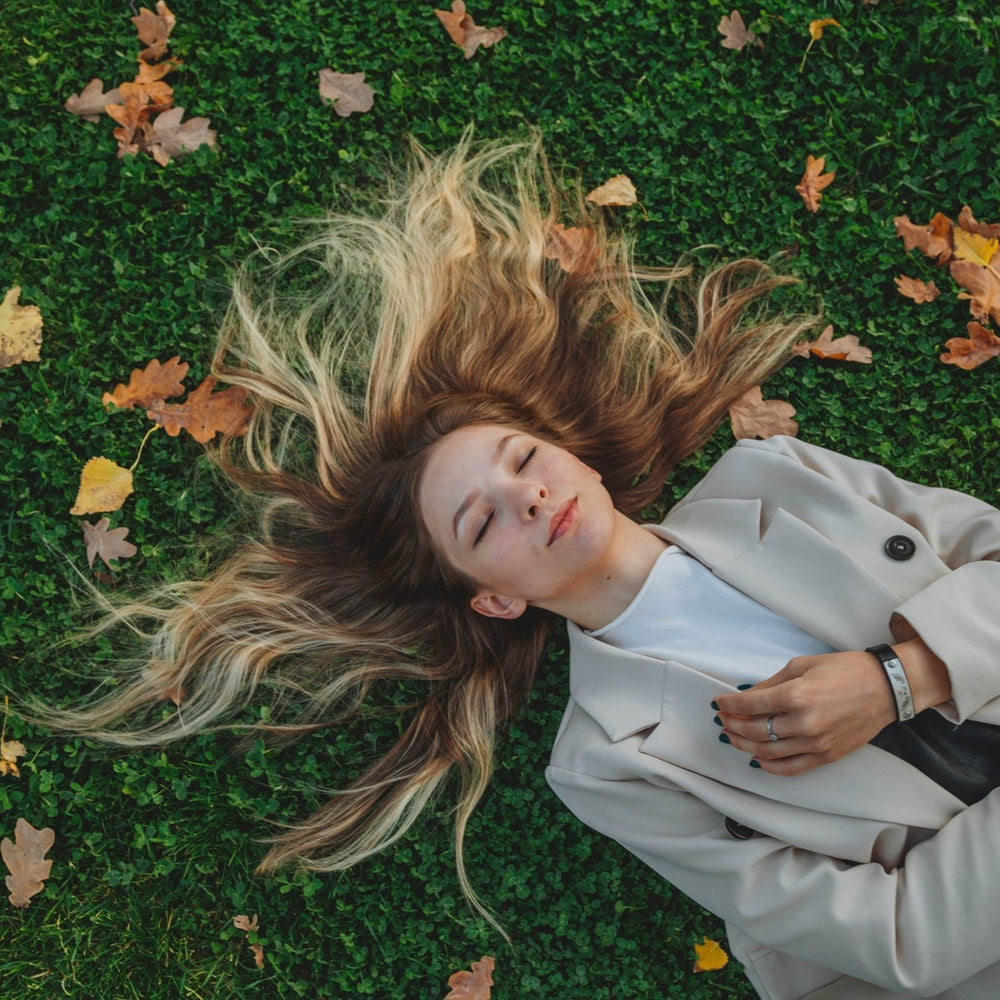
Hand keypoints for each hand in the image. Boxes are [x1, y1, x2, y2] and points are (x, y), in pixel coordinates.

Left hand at [714, 639, 951, 774]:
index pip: (749, 705)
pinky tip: (757, 758)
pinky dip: (769, 766)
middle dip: (733, 725)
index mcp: (795, 696)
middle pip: (754, 731)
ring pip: (768, 753)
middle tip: (723, 720)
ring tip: (733, 737)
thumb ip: (770, 683)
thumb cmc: (845, 670)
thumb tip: (746, 695)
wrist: (887, 688)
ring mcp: (816, 743)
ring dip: (745, 746)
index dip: (728, 705)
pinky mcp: (827, 756)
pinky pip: (791, 768)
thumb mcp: (802, 666)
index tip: (718, 703)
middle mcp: (803, 723)